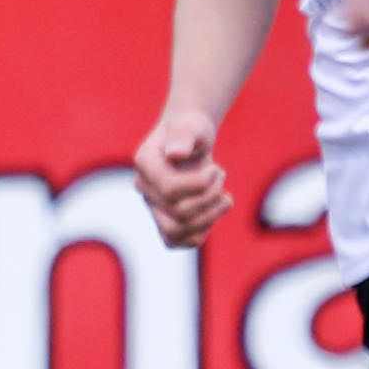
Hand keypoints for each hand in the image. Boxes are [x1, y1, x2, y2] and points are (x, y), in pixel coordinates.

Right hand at [126, 99, 238, 248]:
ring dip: (210, 217)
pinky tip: (215, 210)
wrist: (189, 140)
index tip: (216, 169)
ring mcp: (153, 206)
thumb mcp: (191, 126)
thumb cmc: (191, 130)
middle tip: (221, 175)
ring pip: (178, 233)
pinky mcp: (165, 220)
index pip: (170, 190)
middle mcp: (144, 188)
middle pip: (178, 213)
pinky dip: (203, 231)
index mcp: (144, 163)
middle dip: (210, 197)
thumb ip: (183, 136)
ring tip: (224, 197)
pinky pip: (180, 242)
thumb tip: (176, 154)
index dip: (201, 184)